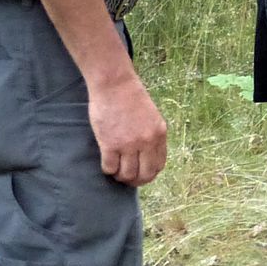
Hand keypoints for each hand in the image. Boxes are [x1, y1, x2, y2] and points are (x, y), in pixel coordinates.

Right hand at [91, 72, 168, 186]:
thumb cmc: (131, 98)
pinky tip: (107, 163)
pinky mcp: (110, 144)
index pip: (159, 165)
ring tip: (116, 171)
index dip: (149, 173)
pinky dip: (108, 170)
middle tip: (127, 178)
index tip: (141, 173)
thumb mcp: (152, 117)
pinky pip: (110, 168)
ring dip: (120, 177)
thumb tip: (147, 157)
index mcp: (160, 134)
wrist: (115, 84)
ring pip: (127, 175)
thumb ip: (152, 135)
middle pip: (145, 175)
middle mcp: (147, 141)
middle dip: (136, 181)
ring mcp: (129, 144)